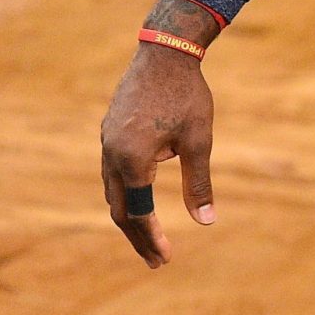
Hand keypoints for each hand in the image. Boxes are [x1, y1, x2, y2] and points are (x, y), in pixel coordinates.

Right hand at [100, 44, 216, 267]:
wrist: (164, 52)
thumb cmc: (186, 95)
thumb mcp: (198, 140)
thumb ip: (199, 182)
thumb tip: (207, 221)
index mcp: (131, 161)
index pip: (138, 213)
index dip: (151, 238)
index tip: (165, 260)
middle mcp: (111, 155)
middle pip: (120, 208)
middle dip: (138, 237)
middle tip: (157, 262)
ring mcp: (106, 143)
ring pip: (113, 192)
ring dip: (131, 217)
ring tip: (149, 238)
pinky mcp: (109, 133)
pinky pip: (113, 173)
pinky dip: (126, 194)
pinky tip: (141, 201)